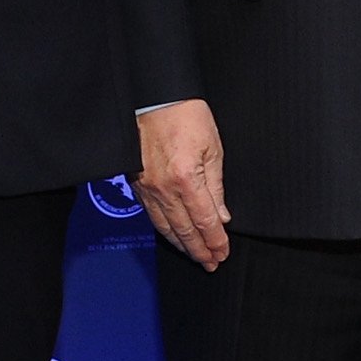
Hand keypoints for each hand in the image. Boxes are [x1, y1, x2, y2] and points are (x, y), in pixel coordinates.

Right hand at [136, 99, 230, 269]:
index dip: (215, 241)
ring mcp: (147, 188)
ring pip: (165, 226)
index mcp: (187, 180)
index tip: (222, 253)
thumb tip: (220, 216)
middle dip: (200, 250)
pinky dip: (164, 229)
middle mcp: (164, 189)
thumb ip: (216, 187)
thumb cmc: (186, 115)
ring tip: (194, 255)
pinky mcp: (137, 183)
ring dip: (182, 244)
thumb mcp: (213, 149)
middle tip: (210, 263)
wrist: (155, 97)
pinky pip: (151, 214)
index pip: (205, 221)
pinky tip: (172, 234)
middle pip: (184, 230)